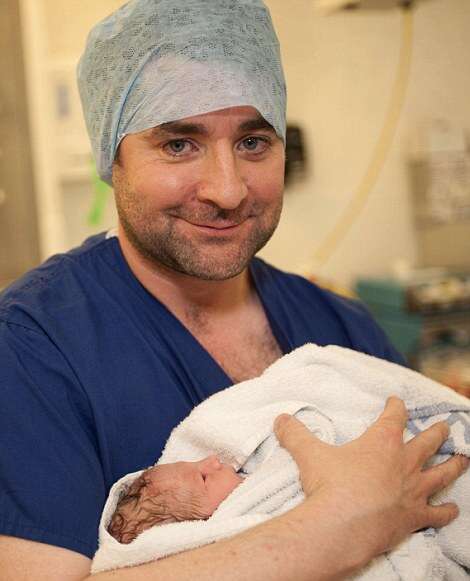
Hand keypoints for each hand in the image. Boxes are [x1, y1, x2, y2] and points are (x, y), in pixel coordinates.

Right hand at [274, 396, 468, 557]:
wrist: (342, 524)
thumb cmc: (329, 485)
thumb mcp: (308, 454)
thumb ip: (295, 433)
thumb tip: (280, 419)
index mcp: (382, 441)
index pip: (394, 416)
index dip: (396, 406)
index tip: (396, 401)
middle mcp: (404, 461)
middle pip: (428, 441)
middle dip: (437, 432)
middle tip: (445, 426)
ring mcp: (414, 490)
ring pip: (443, 473)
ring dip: (454, 465)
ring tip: (463, 459)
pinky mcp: (415, 516)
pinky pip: (438, 512)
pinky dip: (446, 510)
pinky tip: (453, 508)